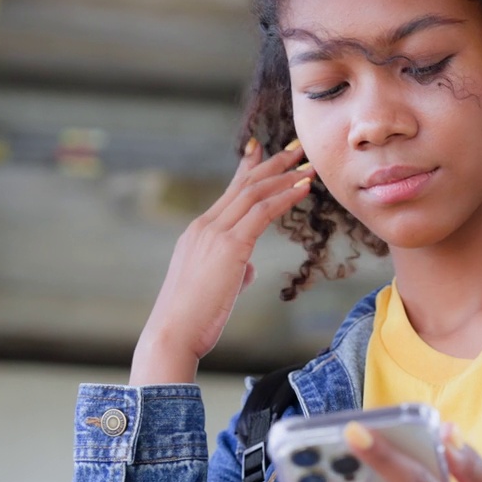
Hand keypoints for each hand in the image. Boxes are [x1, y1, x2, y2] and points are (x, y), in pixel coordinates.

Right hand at [130, 138, 312, 384]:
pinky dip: (285, 197)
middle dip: (272, 163)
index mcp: (198, 233)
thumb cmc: (193, 318)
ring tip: (308, 164)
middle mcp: (204, 226)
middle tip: (296, 147)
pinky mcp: (229, 247)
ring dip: (284, 176)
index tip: (263, 149)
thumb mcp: (215, 286)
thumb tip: (248, 267)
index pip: (229, 192)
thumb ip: (233, 269)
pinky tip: (304, 188)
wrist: (173, 333)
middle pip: (243, 184)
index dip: (248, 168)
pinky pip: (262, 213)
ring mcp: (214, 234)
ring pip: (254, 193)